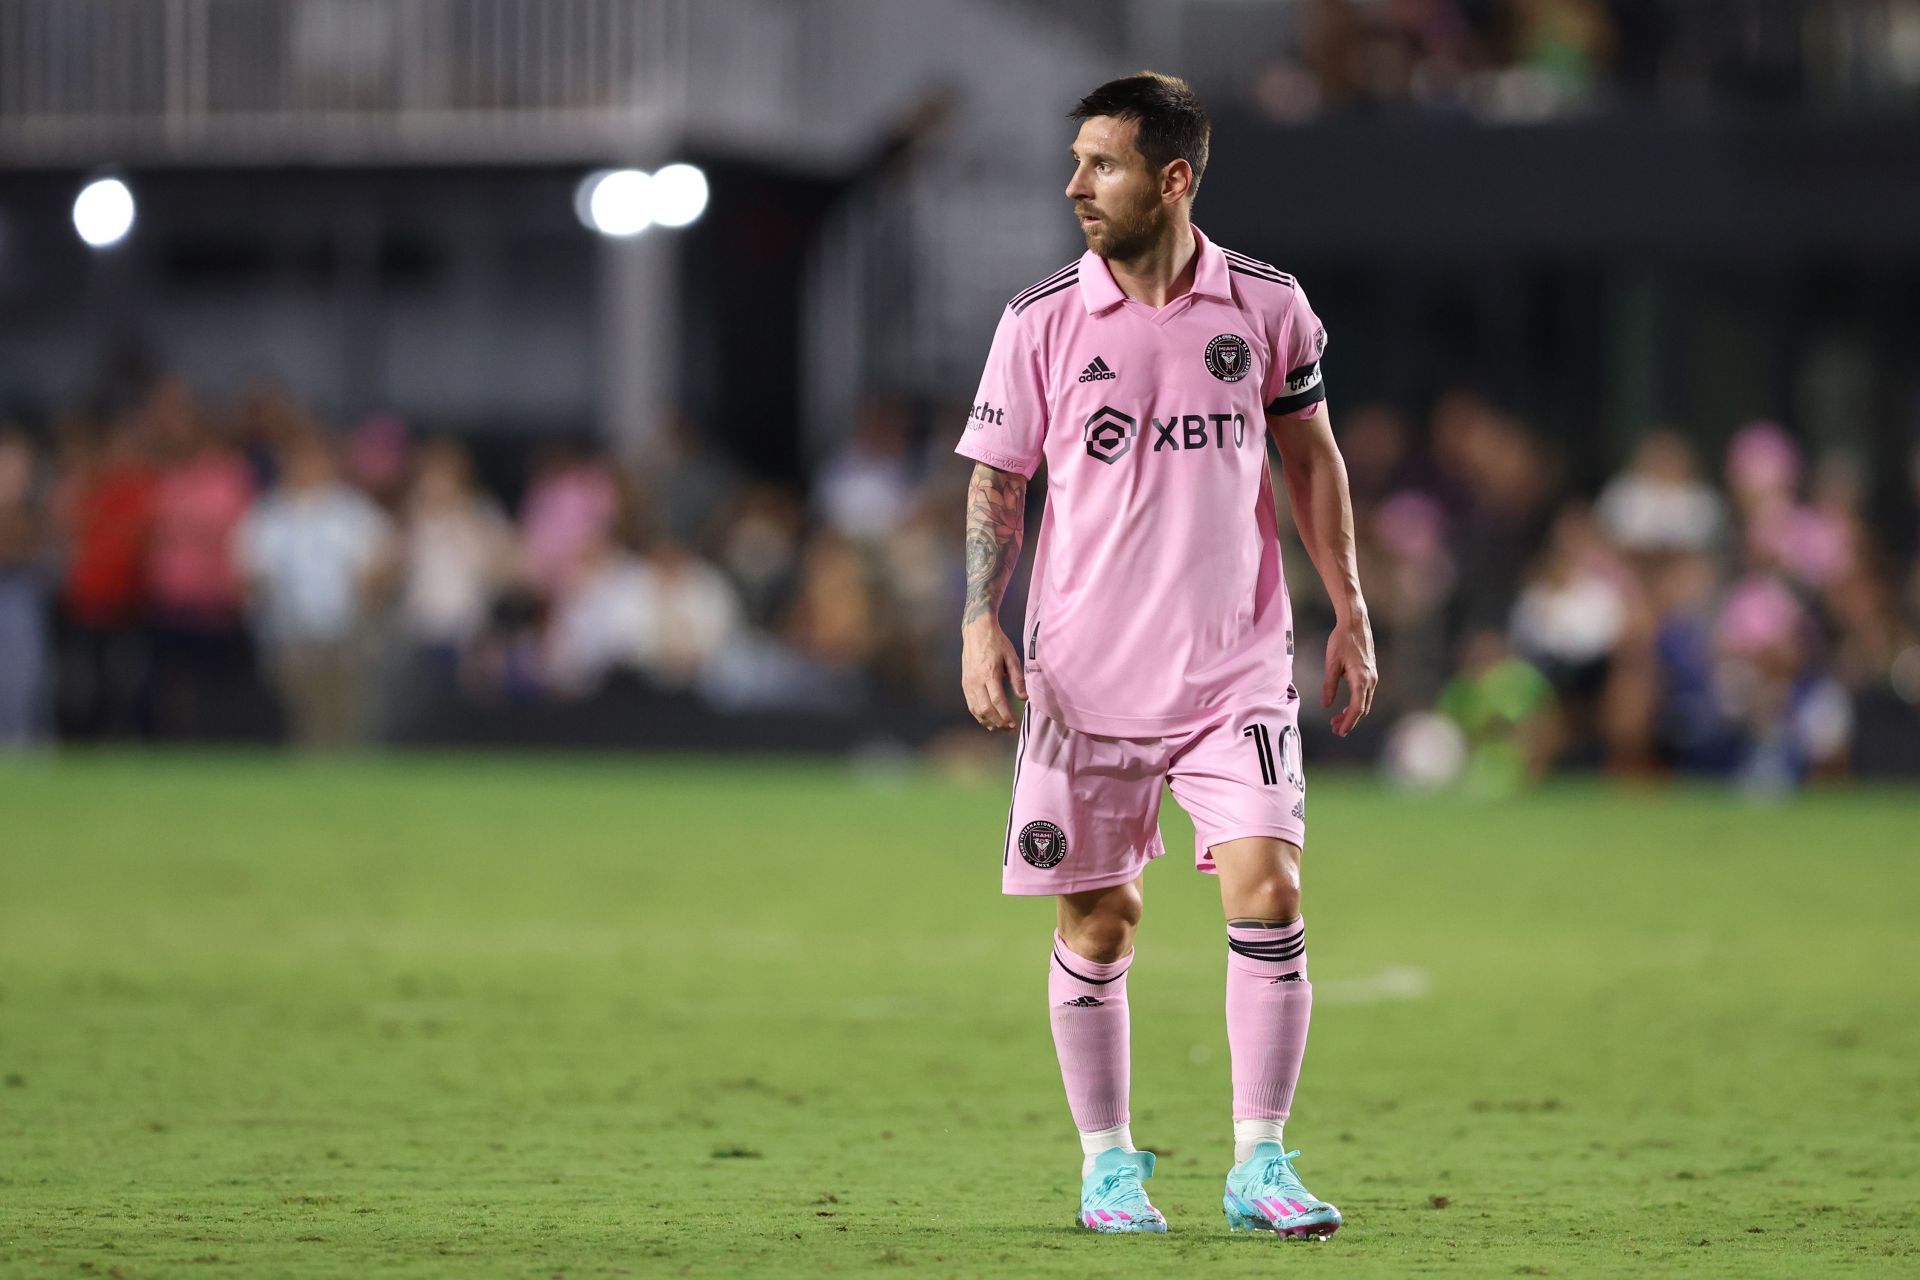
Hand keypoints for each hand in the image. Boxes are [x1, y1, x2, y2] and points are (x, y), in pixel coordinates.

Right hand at [961, 616, 1026, 731]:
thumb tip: (1023, 698)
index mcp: (989, 673)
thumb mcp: (1011, 657)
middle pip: (986, 709)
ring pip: (976, 709)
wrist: (976, 630)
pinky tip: (987, 720)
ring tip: (999, 728)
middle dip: (998, 722)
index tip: (1014, 724)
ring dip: (987, 721)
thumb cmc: (997, 642)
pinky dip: (978, 715)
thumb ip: (1018, 678)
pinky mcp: (964, 683)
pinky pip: (970, 704)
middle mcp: (976, 681)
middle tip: (1009, 729)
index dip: (1006, 715)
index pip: (998, 701)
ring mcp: (968, 683)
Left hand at [1321, 611, 1377, 736]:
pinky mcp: (1370, 673)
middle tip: (1334, 729)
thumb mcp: (1331, 664)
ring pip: (1364, 702)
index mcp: (1361, 679)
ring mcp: (1372, 676)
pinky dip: (1356, 703)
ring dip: (1352, 713)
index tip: (1340, 732)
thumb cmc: (1342, 640)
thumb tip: (1326, 705)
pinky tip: (1345, 706)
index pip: (1357, 708)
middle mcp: (1370, 680)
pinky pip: (1365, 694)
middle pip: (1362, 708)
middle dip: (1349, 721)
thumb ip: (1329, 686)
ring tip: (1336, 720)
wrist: (1355, 623)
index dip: (1348, 722)